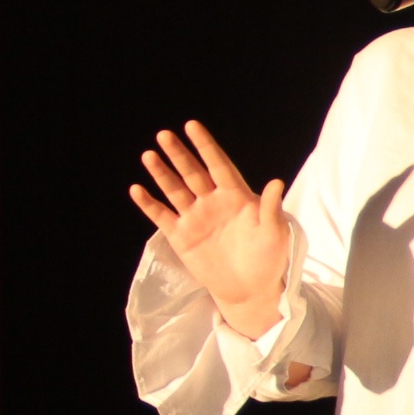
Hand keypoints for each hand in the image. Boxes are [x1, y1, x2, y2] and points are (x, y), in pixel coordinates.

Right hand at [130, 121, 289, 337]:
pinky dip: (149, 203)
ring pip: (175, 189)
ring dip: (162, 173)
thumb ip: (270, 208)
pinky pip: (162, 215)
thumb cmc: (268, 258)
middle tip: (164, 135)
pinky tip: (137, 189)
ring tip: (149, 155)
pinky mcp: (181, 235)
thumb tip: (276, 182)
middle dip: (179, 154)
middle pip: (193, 173)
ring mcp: (195, 217)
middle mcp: (212, 202)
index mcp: (236, 197)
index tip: (192, 125)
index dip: (206, 146)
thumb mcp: (274, 233)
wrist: (250, 289)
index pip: (218, 165)